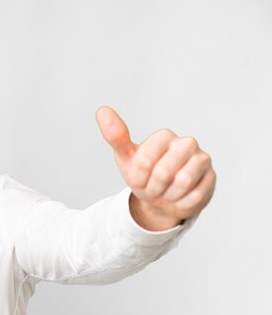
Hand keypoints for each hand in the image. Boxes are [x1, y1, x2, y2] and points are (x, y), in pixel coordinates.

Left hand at [96, 106, 215, 230]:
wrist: (162, 198)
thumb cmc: (144, 175)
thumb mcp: (126, 158)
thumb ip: (115, 136)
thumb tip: (102, 111)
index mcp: (164, 136)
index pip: (143, 162)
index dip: (137, 179)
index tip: (139, 178)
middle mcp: (186, 143)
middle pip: (163, 173)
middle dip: (153, 189)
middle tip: (153, 187)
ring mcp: (202, 159)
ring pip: (182, 184)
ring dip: (168, 196)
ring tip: (166, 191)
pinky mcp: (212, 177)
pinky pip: (194, 197)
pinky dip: (181, 203)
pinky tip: (179, 197)